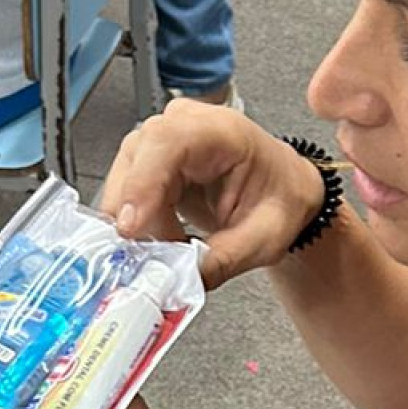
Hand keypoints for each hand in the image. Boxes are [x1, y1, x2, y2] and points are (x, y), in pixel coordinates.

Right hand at [104, 100, 328, 288]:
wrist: (283, 189)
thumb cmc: (280, 197)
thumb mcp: (264, 238)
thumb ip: (221, 261)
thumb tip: (179, 282)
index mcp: (223, 132)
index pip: (167, 142)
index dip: (142, 183)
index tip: (130, 226)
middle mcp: (186, 126)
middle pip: (136, 160)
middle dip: (136, 215)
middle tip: (150, 259)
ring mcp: (162, 140)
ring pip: (124, 179)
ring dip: (138, 223)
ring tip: (169, 250)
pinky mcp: (149, 160)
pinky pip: (127, 192)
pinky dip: (138, 223)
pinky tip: (162, 240)